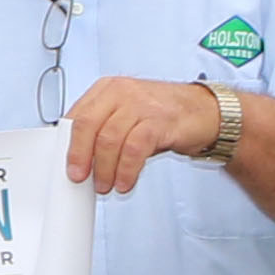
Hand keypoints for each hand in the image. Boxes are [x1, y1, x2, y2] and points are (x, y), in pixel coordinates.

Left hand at [61, 75, 225, 195]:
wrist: (207, 112)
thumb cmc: (163, 114)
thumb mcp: (127, 116)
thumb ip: (104, 131)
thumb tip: (82, 160)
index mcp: (107, 89)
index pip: (77, 115)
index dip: (68, 144)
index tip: (67, 166)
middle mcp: (121, 92)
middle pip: (88, 125)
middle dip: (80, 156)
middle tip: (79, 178)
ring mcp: (141, 104)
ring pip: (109, 139)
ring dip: (105, 169)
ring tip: (106, 185)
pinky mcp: (160, 121)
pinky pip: (134, 149)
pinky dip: (126, 170)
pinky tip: (125, 182)